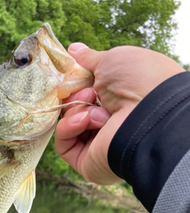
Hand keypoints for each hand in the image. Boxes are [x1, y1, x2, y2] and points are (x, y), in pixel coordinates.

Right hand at [55, 44, 184, 183]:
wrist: (148, 114)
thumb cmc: (138, 82)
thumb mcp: (111, 61)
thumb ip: (89, 59)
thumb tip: (73, 49)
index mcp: (119, 102)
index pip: (86, 94)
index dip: (76, 84)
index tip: (72, 75)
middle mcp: (110, 125)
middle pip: (75, 109)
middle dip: (76, 96)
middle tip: (88, 91)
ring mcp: (98, 145)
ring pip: (68, 125)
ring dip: (76, 111)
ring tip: (94, 106)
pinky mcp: (87, 162)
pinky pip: (64, 145)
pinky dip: (69, 128)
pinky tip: (86, 120)